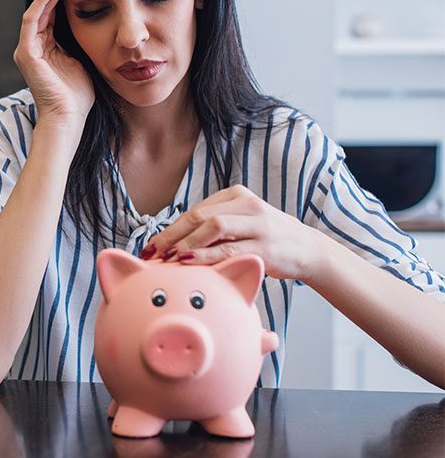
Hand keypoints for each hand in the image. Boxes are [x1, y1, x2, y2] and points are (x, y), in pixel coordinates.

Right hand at [13, 0, 93, 128]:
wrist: (69, 120)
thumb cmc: (79, 97)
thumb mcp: (85, 61)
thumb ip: (85, 42)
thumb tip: (101, 23)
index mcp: (47, 47)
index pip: (52, 11)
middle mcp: (33, 45)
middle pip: (42, 5)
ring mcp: (27, 49)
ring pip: (37, 8)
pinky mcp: (26, 54)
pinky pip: (33, 20)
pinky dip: (43, 2)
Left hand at [143, 185, 325, 280]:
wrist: (306, 249)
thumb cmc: (266, 239)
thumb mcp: (240, 223)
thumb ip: (213, 228)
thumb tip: (173, 245)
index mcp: (236, 195)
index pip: (195, 211)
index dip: (170, 228)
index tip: (151, 245)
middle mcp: (246, 205)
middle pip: (199, 216)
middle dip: (171, 236)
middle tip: (152, 253)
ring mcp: (257, 224)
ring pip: (213, 228)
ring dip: (186, 244)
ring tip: (167, 258)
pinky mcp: (264, 246)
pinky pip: (229, 249)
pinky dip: (205, 256)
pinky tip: (189, 262)